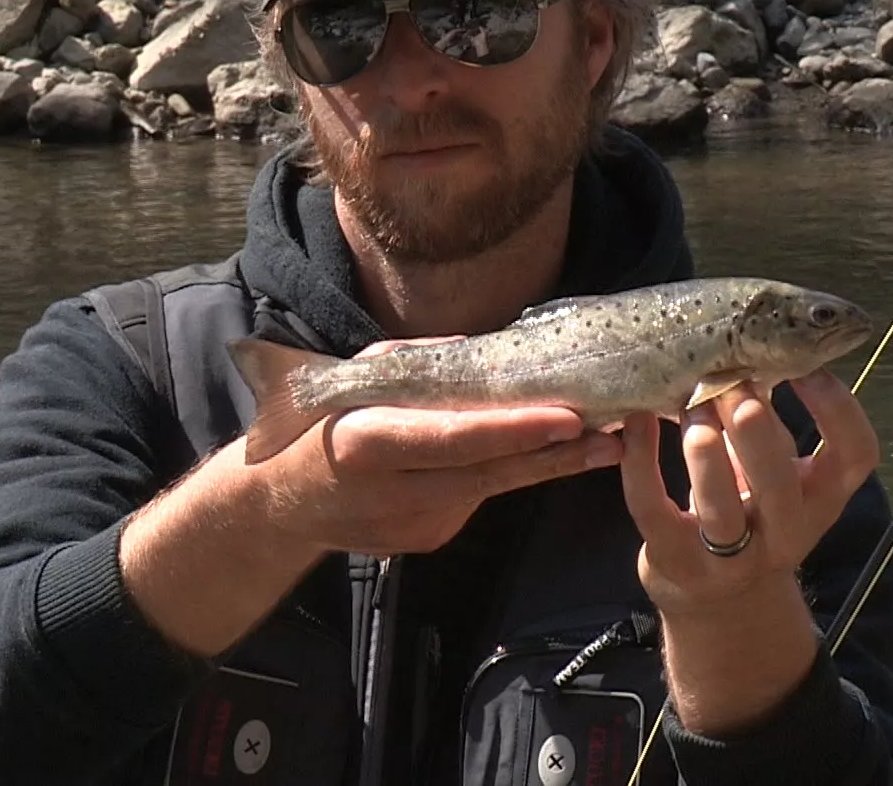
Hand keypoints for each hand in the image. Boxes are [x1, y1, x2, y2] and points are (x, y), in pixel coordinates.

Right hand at [253, 337, 623, 557]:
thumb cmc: (321, 421)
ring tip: (605, 441)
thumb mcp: (359, 379)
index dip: (516, 432)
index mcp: (368, 443)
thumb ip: (418, 365)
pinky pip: (476, 500)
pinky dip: (508, 475)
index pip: (456, 438)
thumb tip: (483, 353)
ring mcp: (412, 525)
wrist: (280, 503)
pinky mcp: (427, 540)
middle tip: (612, 432)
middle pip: (489, 472)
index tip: (569, 419)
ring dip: (550, 465)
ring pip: (494, 490)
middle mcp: (393, 492)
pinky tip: (544, 455)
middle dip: (556, 453)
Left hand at [619, 368, 879, 616]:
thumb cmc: (752, 511)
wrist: (718, 599)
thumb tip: (756, 346)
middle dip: (754, 427)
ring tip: (689, 402)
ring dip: (702, 447)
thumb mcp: (776, 474)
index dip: (838, 407)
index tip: (807, 367)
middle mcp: (785, 535)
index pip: (855, 455)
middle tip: (733, 384)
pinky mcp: (676, 562)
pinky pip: (652, 508)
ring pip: (719, 508)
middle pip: (780, 484)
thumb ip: (771, 426)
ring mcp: (730, 559)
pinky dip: (641, 460)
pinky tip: (638, 421)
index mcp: (821, 501)